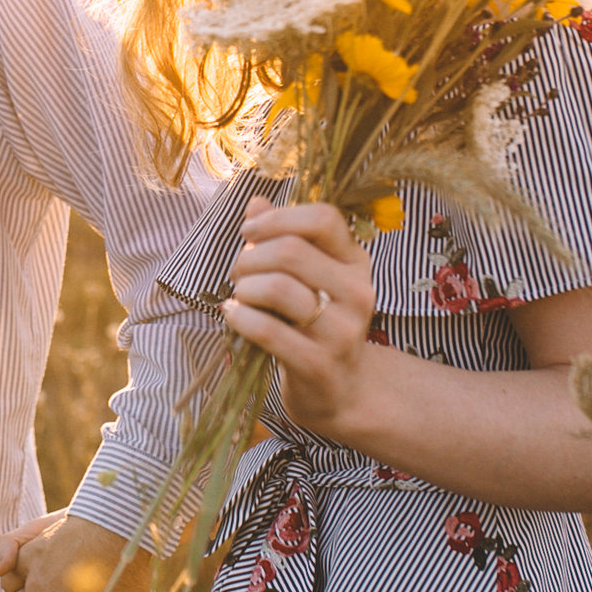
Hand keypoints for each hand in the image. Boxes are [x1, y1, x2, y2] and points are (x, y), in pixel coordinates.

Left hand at [224, 196, 380, 435]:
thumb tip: (256, 202)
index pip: (323, 218)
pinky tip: (234, 316)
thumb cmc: (315, 323)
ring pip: (277, 287)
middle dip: (250, 257)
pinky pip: (268, 330)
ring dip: (244, 288)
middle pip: (291, 251)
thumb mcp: (308, 277)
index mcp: (355, 262)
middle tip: (239, 273)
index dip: (278, 218)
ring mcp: (342, 330)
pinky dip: (240, 318)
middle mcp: (357, 292)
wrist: (340, 390)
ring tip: (240, 297)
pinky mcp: (320, 363)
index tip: (250, 232)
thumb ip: (284, 238)